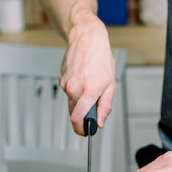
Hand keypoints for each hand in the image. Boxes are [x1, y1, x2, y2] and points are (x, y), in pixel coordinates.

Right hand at [60, 19, 115, 134]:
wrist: (87, 39)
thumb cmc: (100, 59)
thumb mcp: (110, 84)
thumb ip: (105, 106)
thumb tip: (100, 122)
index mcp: (89, 91)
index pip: (78, 119)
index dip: (82, 129)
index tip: (86, 132)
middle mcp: (74, 89)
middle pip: (74, 114)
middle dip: (83, 115)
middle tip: (93, 105)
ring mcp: (66, 84)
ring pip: (71, 103)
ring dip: (80, 101)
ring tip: (89, 85)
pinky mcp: (61, 80)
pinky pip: (68, 93)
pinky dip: (75, 91)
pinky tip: (82, 79)